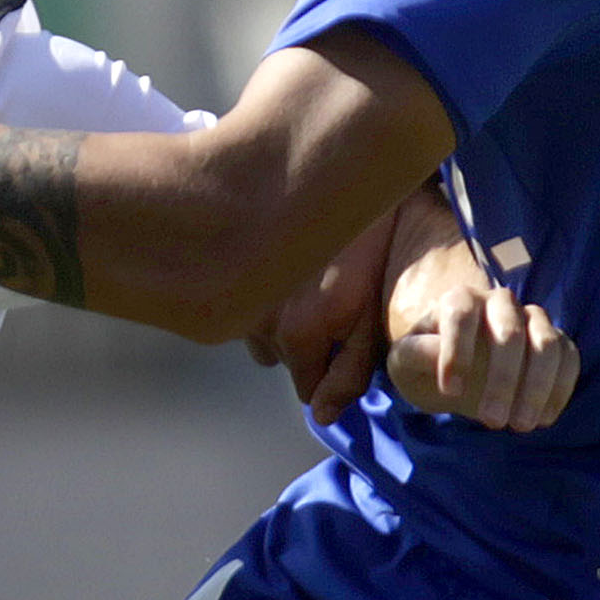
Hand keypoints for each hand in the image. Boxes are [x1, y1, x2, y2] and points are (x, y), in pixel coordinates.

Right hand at [243, 238, 391, 426]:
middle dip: (305, 348)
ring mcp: (242, 297)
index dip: (331, 372)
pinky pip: (246, 307)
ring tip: (310, 287)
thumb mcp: (369, 319)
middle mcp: (259, 321)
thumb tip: (323, 417)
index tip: (347, 341)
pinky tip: (287, 272)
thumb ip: (350, 374)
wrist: (342, 182)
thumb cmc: (368, 253)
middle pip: (282, 362)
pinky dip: (264, 298)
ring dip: (281, 324)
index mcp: (295, 336)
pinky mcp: (230, 272)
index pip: (306, 389)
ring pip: (261, 337)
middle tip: (332, 306)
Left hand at [387, 258, 580, 430]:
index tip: (449, 392)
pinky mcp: (555, 342)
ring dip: (537, 387)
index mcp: (460, 300)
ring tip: (522, 425)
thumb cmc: (424, 365)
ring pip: (546, 344)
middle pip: (509, 332)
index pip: (461, 315)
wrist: (453, 375)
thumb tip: (436, 353)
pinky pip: (568, 358)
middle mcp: (500, 302)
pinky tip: (544, 419)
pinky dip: (560, 388)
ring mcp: (532, 319)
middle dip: (503, 379)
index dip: (456, 351)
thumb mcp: (404, 363)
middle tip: (492, 422)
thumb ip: (413, 353)